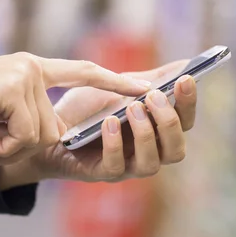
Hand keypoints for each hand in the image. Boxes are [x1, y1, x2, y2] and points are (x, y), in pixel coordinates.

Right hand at [0, 53, 150, 166]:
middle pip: (56, 124)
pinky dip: (5, 145)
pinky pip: (28, 135)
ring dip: (12, 144)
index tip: (144, 88)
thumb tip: (53, 138)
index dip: (115, 81)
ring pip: (43, 133)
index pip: (84, 71)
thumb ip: (32, 115)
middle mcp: (32, 67)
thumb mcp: (4, 112)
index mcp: (34, 68)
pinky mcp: (14, 89)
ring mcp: (24, 75)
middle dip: (25, 143)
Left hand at [0, 61, 196, 187]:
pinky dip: (115, 144)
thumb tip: (185, 63)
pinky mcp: (102, 173)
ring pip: (152, 163)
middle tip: (152, 97)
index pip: (185, 122)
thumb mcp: (119, 87)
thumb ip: (150, 78)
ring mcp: (126, 166)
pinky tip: (108, 123)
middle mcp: (148, 152)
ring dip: (145, 135)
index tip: (185, 79)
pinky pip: (116, 167)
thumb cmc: (87, 108)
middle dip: (169, 122)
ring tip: (132, 108)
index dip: (189, 102)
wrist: (46, 123)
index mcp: (156, 130)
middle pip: (176, 149)